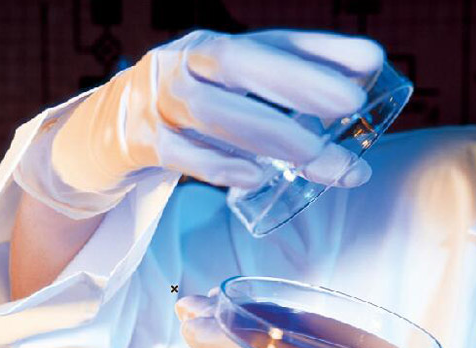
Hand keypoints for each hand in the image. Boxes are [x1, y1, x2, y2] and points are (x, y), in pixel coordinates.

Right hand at [53, 29, 382, 193]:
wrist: (104, 132)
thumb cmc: (183, 115)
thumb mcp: (227, 99)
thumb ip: (276, 105)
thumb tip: (351, 126)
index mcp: (213, 48)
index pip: (272, 41)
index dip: (321, 50)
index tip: (371, 63)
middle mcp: (184, 62)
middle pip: (239, 62)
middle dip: (297, 81)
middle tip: (348, 106)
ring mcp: (157, 100)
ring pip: (211, 109)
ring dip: (267, 132)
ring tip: (314, 156)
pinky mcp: (139, 140)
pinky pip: (178, 152)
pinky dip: (218, 165)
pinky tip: (254, 178)